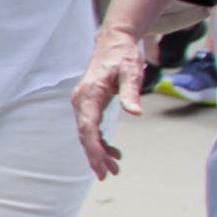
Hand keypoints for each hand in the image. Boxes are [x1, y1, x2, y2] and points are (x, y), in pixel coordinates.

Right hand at [71, 26, 145, 180]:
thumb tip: (135, 112)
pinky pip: (91, 128)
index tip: (100, 165)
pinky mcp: (88, 105)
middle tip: (108, 174)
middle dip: (95, 156)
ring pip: (87, 134)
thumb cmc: (122, 55)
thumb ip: (131, 91)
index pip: (87, 126)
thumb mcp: (131, 70)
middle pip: (84, 134)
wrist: (113, 42)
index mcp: (89, 93)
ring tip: (114, 169)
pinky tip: (113, 152)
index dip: (93, 148)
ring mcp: (83, 103)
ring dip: (98, 152)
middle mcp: (81, 100)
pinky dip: (100, 142)